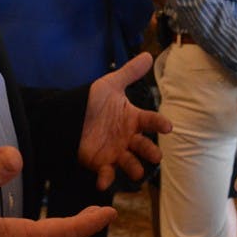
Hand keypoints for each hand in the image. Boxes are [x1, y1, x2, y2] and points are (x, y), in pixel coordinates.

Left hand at [79, 52, 172, 189]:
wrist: (69, 116)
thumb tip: (148, 55)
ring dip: (134, 168)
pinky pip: (106, 174)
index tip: (168, 127)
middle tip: (156, 156)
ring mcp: (116, 151)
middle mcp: (128, 137)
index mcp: (132, 118)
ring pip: (131, 163)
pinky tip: (103, 182)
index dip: (159, 124)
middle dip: (151, 152)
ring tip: (137, 172)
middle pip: (144, 146)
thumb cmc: (93, 100)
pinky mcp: (101, 163)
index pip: (150, 121)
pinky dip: (106, 179)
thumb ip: (130, 72)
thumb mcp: (110, 85)